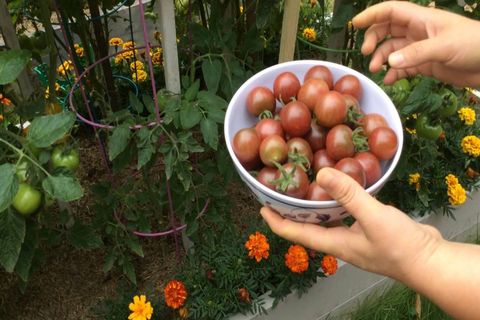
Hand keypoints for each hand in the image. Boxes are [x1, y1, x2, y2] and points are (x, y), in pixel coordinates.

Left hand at [260, 167, 442, 280]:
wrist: (431, 261)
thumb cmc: (400, 246)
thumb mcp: (372, 217)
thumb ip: (348, 195)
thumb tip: (320, 175)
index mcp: (334, 243)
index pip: (296, 233)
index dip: (276, 222)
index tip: (261, 208)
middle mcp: (341, 241)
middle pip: (309, 225)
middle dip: (293, 210)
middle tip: (283, 190)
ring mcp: (356, 237)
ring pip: (329, 218)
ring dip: (316, 204)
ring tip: (308, 184)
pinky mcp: (371, 230)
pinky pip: (348, 213)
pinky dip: (340, 200)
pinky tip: (344, 186)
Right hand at [352, 1, 479, 86]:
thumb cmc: (475, 45)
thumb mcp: (444, 47)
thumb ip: (416, 54)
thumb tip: (389, 62)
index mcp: (422, 19)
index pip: (391, 11)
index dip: (372, 14)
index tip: (355, 24)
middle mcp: (418, 32)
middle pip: (387, 30)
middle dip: (374, 39)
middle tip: (367, 54)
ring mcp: (421, 49)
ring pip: (393, 50)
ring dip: (382, 59)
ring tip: (376, 71)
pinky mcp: (426, 64)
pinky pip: (403, 67)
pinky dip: (394, 73)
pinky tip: (390, 81)